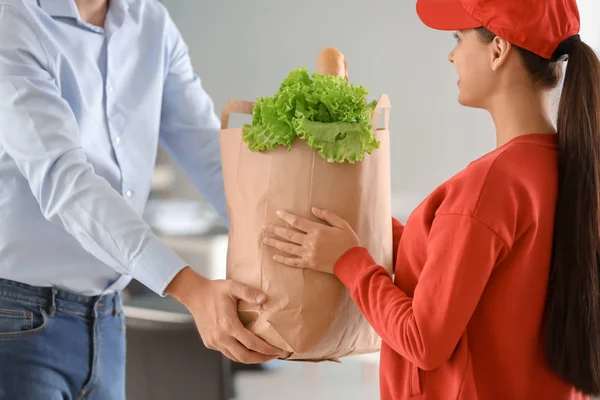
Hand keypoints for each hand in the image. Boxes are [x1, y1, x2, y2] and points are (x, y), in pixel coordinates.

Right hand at [166, 267, 283, 362]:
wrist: (194, 294)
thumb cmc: (214, 290)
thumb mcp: (233, 287)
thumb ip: (249, 293)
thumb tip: (265, 299)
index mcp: (229, 325)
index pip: (252, 344)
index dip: (266, 349)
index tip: (277, 351)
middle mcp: (221, 337)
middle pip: (244, 357)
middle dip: (261, 358)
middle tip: (273, 356)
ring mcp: (214, 341)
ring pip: (234, 357)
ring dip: (250, 358)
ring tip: (262, 354)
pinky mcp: (209, 342)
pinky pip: (226, 352)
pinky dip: (238, 353)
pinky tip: (246, 348)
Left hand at [263, 207, 359, 273]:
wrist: (352, 262)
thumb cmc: (348, 241)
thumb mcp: (342, 224)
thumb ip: (327, 215)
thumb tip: (313, 209)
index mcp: (317, 230)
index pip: (297, 222)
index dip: (286, 217)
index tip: (278, 213)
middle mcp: (310, 242)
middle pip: (288, 234)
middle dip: (275, 230)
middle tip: (265, 227)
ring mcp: (308, 254)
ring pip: (288, 248)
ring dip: (275, 243)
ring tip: (265, 240)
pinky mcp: (309, 264)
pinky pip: (293, 262)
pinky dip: (283, 259)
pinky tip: (275, 256)